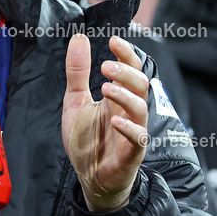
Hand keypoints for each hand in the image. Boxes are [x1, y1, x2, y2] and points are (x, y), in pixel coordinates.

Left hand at [62, 34, 149, 212]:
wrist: (88, 177)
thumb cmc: (86, 139)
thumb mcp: (75, 101)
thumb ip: (78, 72)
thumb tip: (79, 37)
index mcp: (117, 97)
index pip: (131, 69)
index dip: (127, 54)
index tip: (114, 40)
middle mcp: (128, 112)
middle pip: (141, 84)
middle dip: (126, 72)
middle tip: (106, 66)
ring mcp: (132, 132)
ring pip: (141, 108)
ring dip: (125, 95)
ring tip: (105, 87)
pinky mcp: (131, 154)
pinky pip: (138, 139)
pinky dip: (129, 129)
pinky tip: (115, 121)